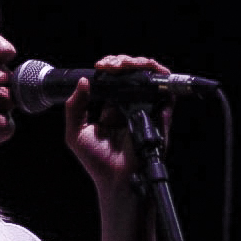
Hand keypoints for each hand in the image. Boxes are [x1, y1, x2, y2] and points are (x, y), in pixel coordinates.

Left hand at [64, 54, 173, 195]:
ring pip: (149, 76)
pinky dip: (157, 77)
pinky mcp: (160, 115)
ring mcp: (146, 109)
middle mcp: (130, 106)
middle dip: (122, 61)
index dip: (109, 68)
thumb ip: (75, 108)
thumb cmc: (97, 161)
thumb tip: (83, 81)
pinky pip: (165, 91)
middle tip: (108, 64)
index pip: (114, 80)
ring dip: (138, 64)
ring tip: (122, 65)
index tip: (100, 66)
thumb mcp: (75, 133)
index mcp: (112, 108)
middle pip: (132, 73)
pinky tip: (140, 74)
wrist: (116, 179)